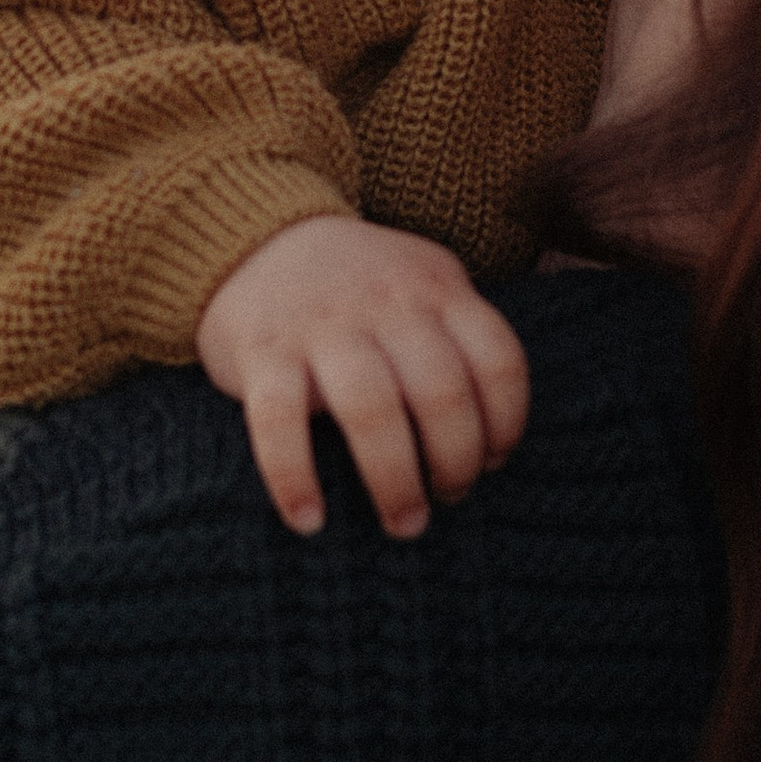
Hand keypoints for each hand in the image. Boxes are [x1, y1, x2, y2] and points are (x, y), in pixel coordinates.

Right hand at [196, 217, 528, 538]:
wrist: (255, 239)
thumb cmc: (357, 286)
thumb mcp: (421, 283)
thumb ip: (458, 337)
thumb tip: (491, 445)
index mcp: (434, 287)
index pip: (497, 361)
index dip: (505, 423)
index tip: (492, 461)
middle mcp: (385, 303)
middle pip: (442, 394)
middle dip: (455, 463)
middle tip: (448, 498)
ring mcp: (322, 326)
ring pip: (373, 412)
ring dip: (395, 482)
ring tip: (404, 523)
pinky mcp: (262, 351)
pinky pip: (279, 424)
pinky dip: (294, 479)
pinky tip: (309, 520)